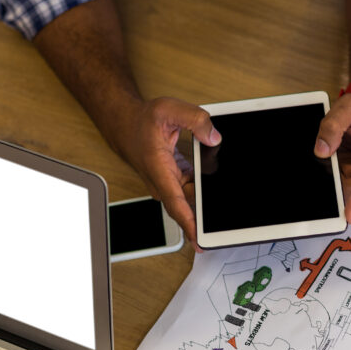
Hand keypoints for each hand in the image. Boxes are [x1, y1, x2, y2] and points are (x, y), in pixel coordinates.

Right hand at [120, 96, 220, 246]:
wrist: (125, 125)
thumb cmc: (142, 121)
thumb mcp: (169, 109)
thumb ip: (195, 120)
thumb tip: (214, 136)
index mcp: (159, 169)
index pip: (175, 202)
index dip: (188, 223)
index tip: (199, 240)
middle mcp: (162, 182)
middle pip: (186, 207)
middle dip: (204, 218)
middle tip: (225, 223)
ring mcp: (168, 184)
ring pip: (191, 200)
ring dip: (206, 201)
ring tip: (225, 199)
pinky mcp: (175, 180)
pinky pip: (191, 191)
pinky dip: (204, 189)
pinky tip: (216, 183)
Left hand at [315, 93, 350, 223]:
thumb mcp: (347, 107)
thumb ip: (333, 126)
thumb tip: (322, 150)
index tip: (349, 213)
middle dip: (344, 195)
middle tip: (325, 197)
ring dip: (338, 189)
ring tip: (325, 176)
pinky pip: (345, 188)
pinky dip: (335, 186)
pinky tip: (326, 180)